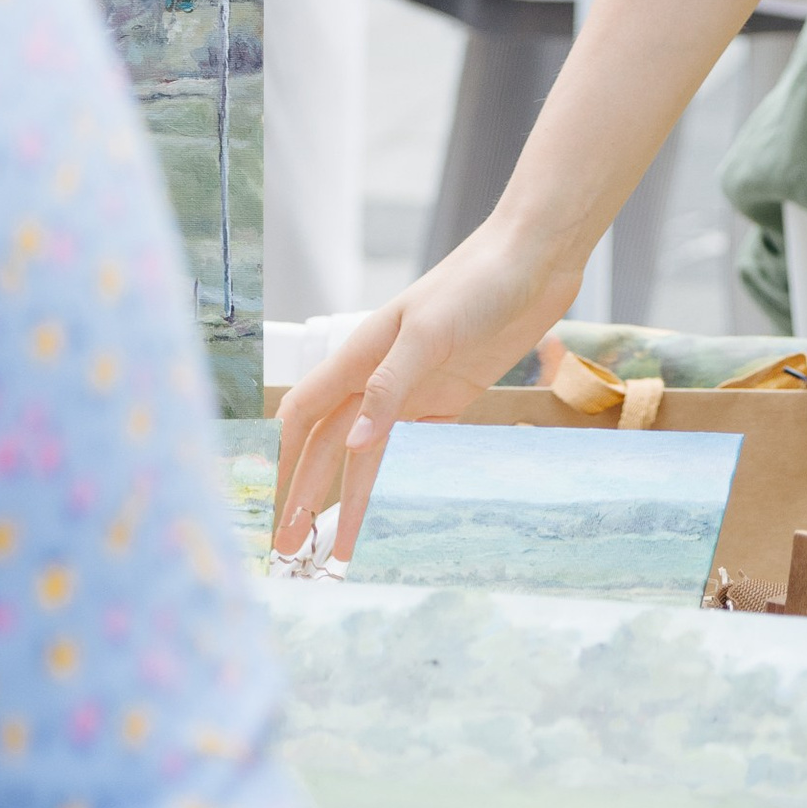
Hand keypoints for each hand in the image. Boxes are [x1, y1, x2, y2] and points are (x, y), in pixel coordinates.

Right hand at [272, 217, 583, 564]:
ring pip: (372, 453)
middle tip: (295, 550)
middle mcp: (380, 374)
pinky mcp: (452, 394)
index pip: (305, 414)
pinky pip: (416, 446)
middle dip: (311, 495)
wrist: (535, 258)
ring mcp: (416, 386)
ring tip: (346, 548)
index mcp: (361, 354)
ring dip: (356, 498)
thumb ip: (390, 387)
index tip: (271, 506)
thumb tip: (355, 445)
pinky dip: (400, 478)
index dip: (283, 459)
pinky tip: (393, 509)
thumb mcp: (428, 332)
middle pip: (333, 445)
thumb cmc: (476, 281)